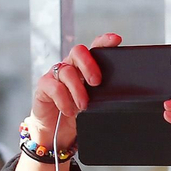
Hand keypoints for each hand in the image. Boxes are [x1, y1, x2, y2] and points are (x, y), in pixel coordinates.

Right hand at [28, 33, 120, 147]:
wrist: (58, 130)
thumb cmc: (80, 112)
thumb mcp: (97, 102)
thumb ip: (105, 93)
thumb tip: (126, 96)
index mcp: (86, 67)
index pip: (95, 49)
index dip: (104, 42)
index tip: (116, 40)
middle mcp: (71, 66)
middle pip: (78, 51)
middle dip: (89, 64)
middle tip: (96, 82)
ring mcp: (56, 74)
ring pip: (66, 71)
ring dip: (77, 89)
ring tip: (84, 106)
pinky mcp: (44, 85)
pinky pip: (53, 86)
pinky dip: (63, 99)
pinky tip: (69, 110)